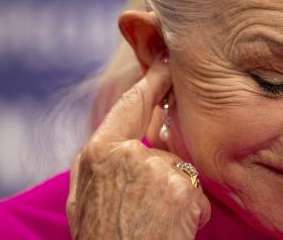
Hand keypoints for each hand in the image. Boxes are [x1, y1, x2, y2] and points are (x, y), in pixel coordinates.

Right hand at [66, 66, 210, 238]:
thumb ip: (101, 164)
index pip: (130, 105)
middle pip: (163, 146)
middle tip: (156, 182)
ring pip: (181, 173)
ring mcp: (154, 169)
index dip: (151, 81)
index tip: (166, 61)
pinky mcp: (180, 188)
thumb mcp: (84, 199)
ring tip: (157, 224)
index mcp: (97, 153)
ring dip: (178, 198)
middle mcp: (126, 154)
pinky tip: (173, 230)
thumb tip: (118, 141)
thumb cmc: (102, 239)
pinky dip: (192, 215)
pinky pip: (197, 196)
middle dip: (167, 165)